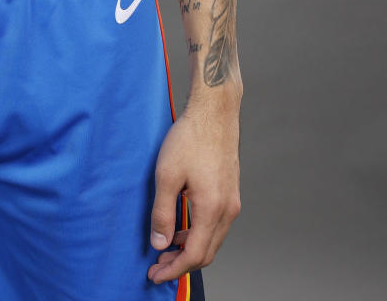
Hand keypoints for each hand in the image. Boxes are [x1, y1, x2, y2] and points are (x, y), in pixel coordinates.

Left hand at [146, 93, 240, 284]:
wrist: (215, 111)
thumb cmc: (190, 138)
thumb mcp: (166, 175)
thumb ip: (162, 213)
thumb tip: (160, 244)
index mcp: (212, 209)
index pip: (194, 255)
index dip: (174, 270)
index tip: (155, 275)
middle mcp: (227, 210)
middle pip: (207, 253)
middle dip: (181, 264)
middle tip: (157, 266)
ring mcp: (232, 201)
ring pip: (213, 239)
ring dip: (190, 249)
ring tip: (166, 248)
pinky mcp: (230, 192)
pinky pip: (216, 225)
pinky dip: (199, 234)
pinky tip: (182, 227)